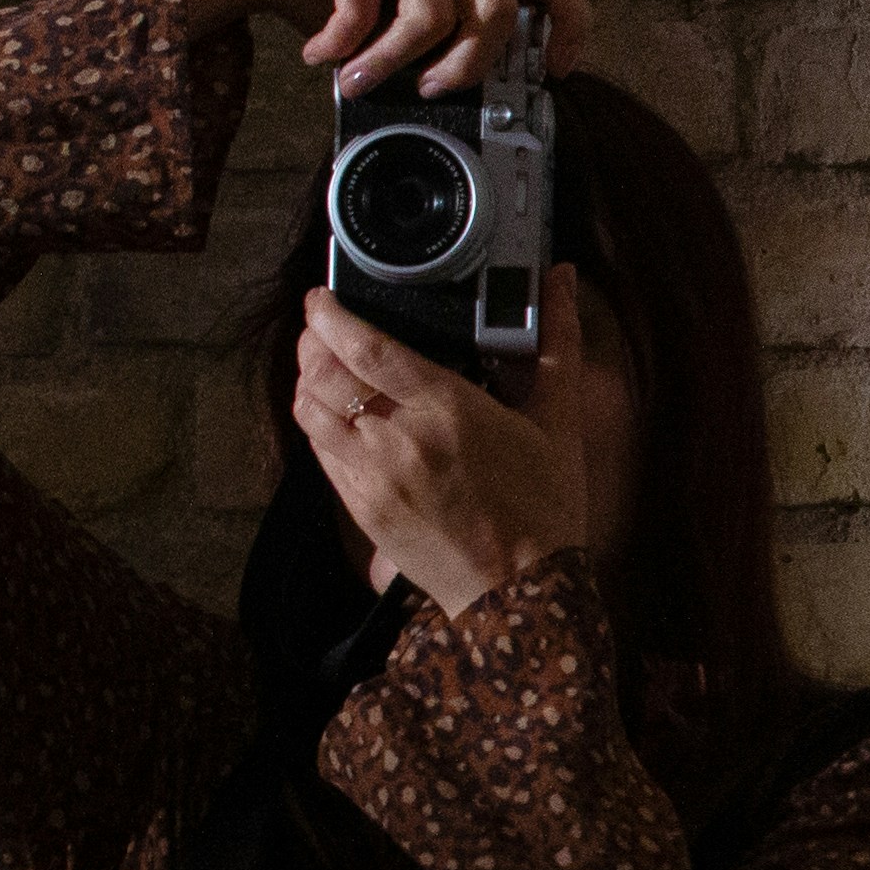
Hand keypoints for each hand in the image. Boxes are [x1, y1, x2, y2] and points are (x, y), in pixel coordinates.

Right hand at [178, 0, 592, 98]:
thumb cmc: (337, 4)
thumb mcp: (395, 37)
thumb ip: (430, 58)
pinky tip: (320, 55)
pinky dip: (341, 43)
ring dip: (388, 63)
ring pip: (431, 14)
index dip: (570, 23)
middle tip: (427, 92)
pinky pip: (364, 3)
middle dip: (465, 66)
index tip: (551, 72)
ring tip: (353, 81)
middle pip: (497, 9)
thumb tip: (457, 118)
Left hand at [294, 263, 601, 614]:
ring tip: (320, 364)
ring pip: (310, 412)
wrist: (520, 591)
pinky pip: (319, 452)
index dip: (330, 315)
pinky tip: (333, 413)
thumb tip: (562, 278)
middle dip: (313, 342)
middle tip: (320, 325)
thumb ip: (556, 341)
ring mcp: (374, 477)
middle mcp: (400, 440)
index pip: (367, 348)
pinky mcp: (361, 509)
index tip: (320, 297)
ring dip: (306, 380)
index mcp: (448, 409)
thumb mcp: (558, 420)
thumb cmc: (544, 506)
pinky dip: (317, 423)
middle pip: (324, 375)